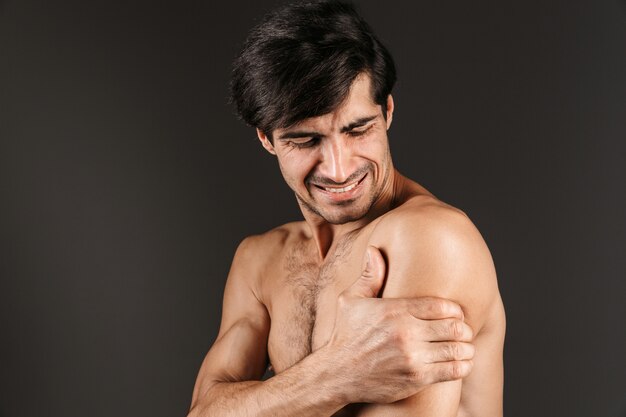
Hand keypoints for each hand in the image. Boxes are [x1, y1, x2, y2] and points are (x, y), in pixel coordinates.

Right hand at [326, 246, 474, 403]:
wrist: (336, 375)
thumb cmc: (345, 335)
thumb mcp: (350, 300)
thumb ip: (370, 276)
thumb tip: (374, 250)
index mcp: (395, 310)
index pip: (443, 306)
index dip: (455, 310)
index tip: (455, 314)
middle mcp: (405, 333)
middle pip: (455, 327)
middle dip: (464, 328)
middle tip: (463, 331)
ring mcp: (412, 357)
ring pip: (458, 349)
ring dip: (466, 347)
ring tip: (464, 346)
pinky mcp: (416, 378)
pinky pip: (453, 370)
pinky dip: (463, 366)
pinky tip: (460, 362)